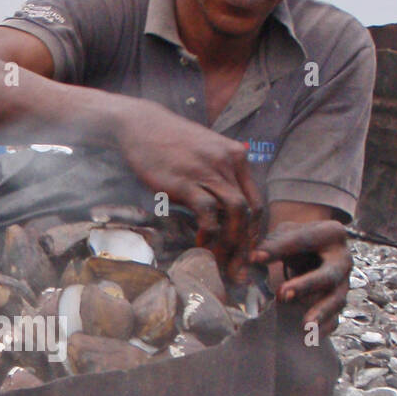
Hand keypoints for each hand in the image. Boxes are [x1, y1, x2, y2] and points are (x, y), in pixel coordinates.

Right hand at [118, 105, 261, 281]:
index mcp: (236, 157)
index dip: (253, 231)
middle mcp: (228, 163)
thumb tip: (220, 207)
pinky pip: (207, 212)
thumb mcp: (203, 152)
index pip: (256, 200)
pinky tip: (202, 245)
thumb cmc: (168, 142)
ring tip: (223, 263)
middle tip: (240, 270)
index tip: (245, 253)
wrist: (140, 125)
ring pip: (235, 212)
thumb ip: (217, 174)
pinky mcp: (186, 181)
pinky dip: (209, 232)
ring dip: (232, 242)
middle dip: (247, 245)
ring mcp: (208, 171)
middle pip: (249, 210)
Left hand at [250, 217, 351, 336]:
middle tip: (283, 293)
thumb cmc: (298, 240)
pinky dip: (325, 328)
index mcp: (332, 234)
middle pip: (329, 274)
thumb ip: (273, 243)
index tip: (254, 258)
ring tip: (305, 325)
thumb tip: (254, 258)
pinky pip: (336, 318)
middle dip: (307, 285)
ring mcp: (344, 283)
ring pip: (336, 300)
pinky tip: (311, 336)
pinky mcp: (338, 302)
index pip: (306, 240)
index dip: (279, 248)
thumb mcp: (286, 233)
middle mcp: (343, 259)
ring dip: (321, 313)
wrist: (315, 250)